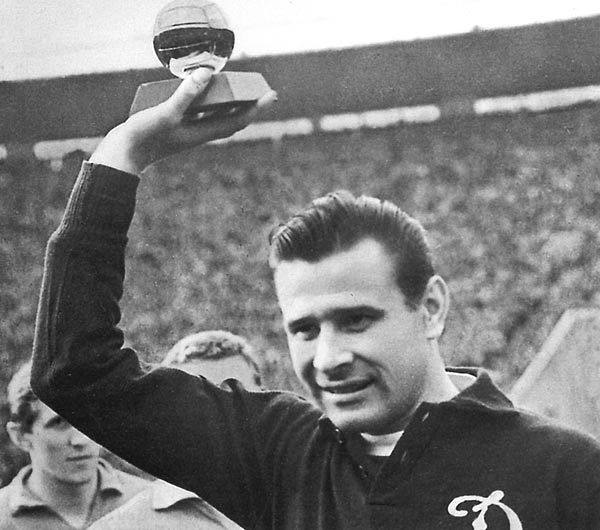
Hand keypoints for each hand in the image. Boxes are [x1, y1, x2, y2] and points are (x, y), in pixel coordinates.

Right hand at [90, 68, 277, 173]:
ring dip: (229, 104)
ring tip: (237, 88)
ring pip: (216, 117)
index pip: (238, 120)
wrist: (122, 156)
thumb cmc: (144, 137)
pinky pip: (199, 114)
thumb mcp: (166, 113)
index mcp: (202, 133)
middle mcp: (199, 133)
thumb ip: (187, 95)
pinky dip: (207, 103)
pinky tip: (203, 92)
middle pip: (231, 119)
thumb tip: (208, 74)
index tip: (271, 95)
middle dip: (248, 105)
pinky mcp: (175, 127)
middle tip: (261, 91)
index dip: (256, 107)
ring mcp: (187, 131)